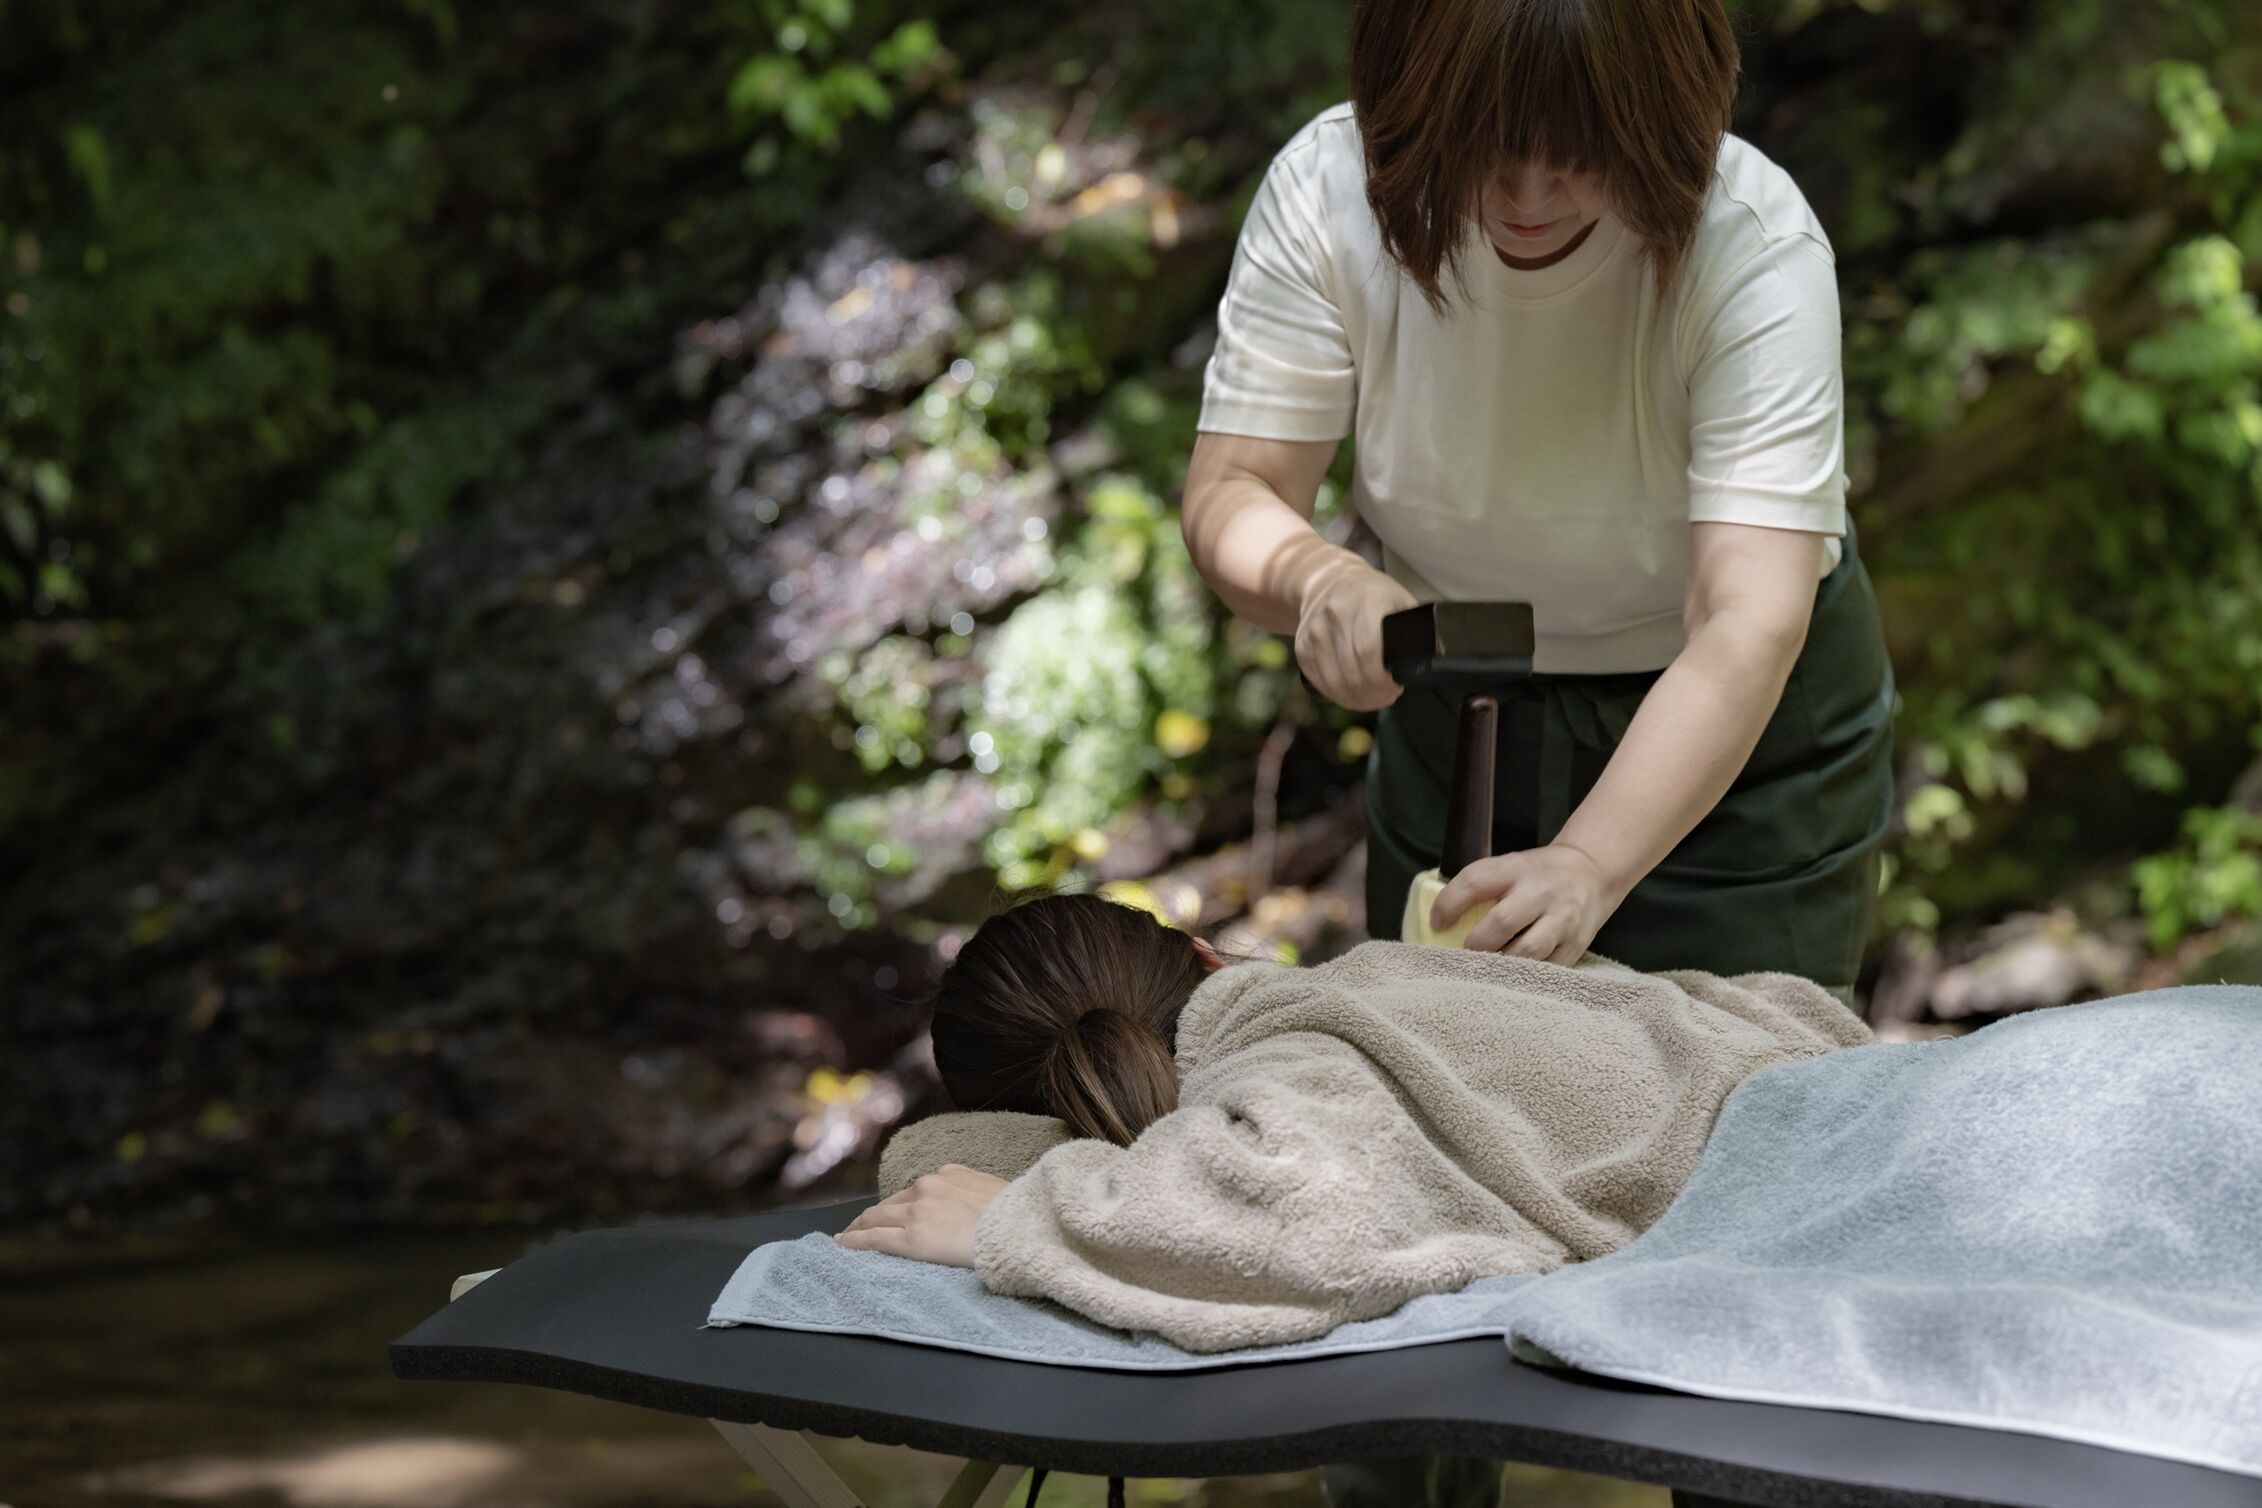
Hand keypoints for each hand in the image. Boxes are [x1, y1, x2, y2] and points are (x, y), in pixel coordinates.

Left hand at [834, 1164, 1007, 1267]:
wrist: (1017, 1231)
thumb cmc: (1016, 1216)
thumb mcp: (995, 1192)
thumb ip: (974, 1195)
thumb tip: (974, 1206)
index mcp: (949, 1174)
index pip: (914, 1191)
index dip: (899, 1203)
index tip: (891, 1211)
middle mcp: (927, 1187)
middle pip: (891, 1203)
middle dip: (874, 1214)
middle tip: (859, 1225)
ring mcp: (916, 1212)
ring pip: (876, 1218)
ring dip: (859, 1226)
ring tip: (848, 1236)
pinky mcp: (910, 1238)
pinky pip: (873, 1238)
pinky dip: (854, 1241)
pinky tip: (842, 1245)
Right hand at [1296, 563, 1418, 711]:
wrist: (1328, 580)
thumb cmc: (1371, 595)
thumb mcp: (1399, 601)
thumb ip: (1416, 631)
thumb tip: (1432, 664)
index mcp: (1366, 601)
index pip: (1369, 651)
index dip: (1383, 678)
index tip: (1395, 687)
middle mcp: (1336, 614)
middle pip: (1353, 672)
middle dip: (1373, 694)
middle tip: (1387, 697)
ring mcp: (1315, 631)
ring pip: (1335, 683)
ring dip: (1357, 700)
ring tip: (1373, 700)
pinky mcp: (1302, 647)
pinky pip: (1321, 682)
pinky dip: (1338, 695)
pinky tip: (1353, 694)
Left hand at [1432, 843, 1625, 962]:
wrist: (1590, 873)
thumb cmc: (1535, 875)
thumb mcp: (1508, 867)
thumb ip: (1480, 888)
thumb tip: (1437, 922)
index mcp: (1516, 868)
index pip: (1475, 882)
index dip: (1449, 905)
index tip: (1437, 924)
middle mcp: (1541, 891)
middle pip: (1503, 921)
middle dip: (1477, 944)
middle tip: (1464, 954)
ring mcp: (1562, 919)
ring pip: (1528, 951)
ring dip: (1501, 966)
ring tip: (1487, 970)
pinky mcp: (1576, 945)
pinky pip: (1547, 970)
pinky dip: (1525, 978)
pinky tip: (1511, 979)